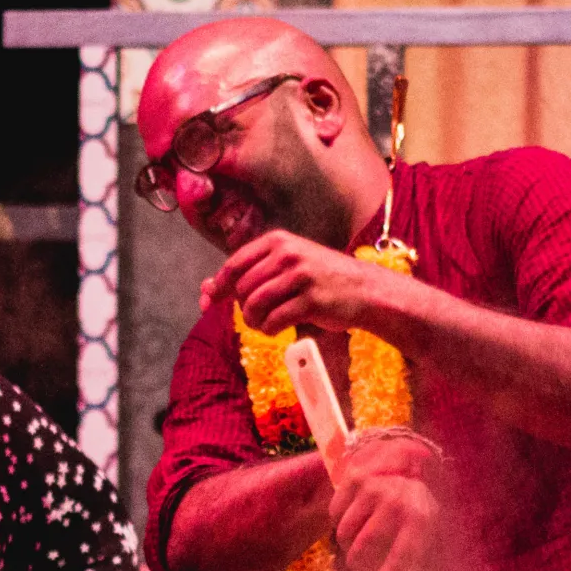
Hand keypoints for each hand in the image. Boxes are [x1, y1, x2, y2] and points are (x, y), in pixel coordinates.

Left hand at [201, 231, 387, 333]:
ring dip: (254, 321)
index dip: (217, 286)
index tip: (207, 302)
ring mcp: (301, 277)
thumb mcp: (288, 264)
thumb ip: (251, 273)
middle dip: (242, 307)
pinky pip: (275, 321)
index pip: (234, 264)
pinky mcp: (311, 301)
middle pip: (243, 288)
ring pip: (256, 305)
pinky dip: (270, 330)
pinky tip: (277, 329)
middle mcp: (288, 254)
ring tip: (264, 324)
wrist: (364, 289)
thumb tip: (205, 289)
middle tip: (255, 316)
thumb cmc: (322, 278)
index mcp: (279, 241)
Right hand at [330, 432, 439, 570]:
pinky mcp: (354, 478)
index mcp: (421, 521)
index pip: (400, 560)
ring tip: (363, 535)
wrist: (408, 464)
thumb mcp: (420, 538)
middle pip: (362, 551)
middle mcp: (398, 502)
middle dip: (359, 565)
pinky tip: (358, 514)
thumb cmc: (413, 513)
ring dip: (349, 544)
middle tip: (364, 563)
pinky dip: (341, 522)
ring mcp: (374, 488)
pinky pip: (334, 514)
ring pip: (344, 535)